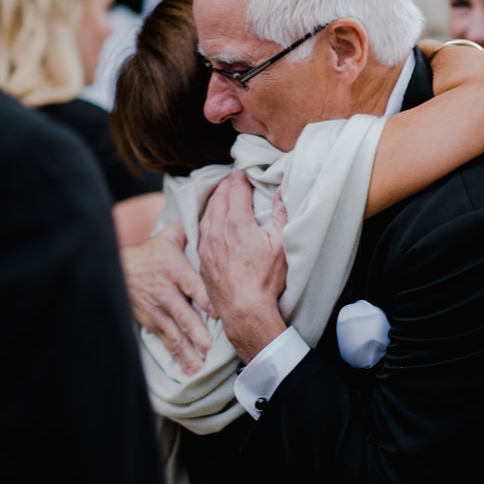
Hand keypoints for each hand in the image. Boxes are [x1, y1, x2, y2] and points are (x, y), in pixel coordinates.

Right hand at [120, 220, 213, 374]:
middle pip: (182, 314)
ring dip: (188, 350)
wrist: (119, 268)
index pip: (191, 284)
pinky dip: (178, 356)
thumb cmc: (151, 252)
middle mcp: (165, 291)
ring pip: (174, 332)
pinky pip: (165, 341)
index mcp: (173, 269)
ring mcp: (157, 309)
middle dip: (196, 332)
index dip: (203, 298)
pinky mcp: (151, 321)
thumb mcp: (168, 237)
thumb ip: (191, 230)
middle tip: (210, 346)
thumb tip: (214, 213)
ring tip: (201, 365)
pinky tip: (189, 368)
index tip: (217, 311)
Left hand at [198, 172, 288, 363]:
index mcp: (237, 222)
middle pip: (219, 195)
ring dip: (216, 199)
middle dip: (228, 184)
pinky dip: (209, 216)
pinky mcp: (202, 256)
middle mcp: (217, 229)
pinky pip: (201, 227)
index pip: (236, 187)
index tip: (248, 173)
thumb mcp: (281, 246)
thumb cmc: (266, 281)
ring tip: (225, 194)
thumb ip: (280, 214)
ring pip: (207, 210)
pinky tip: (214, 219)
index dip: (242, 177)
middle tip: (237, 179)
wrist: (244, 311)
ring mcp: (206, 243)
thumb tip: (280, 190)